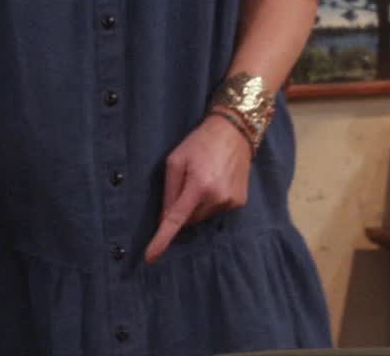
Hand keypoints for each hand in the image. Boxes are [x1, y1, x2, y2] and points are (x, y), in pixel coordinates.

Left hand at [144, 113, 250, 263]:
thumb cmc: (199, 143)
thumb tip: (164, 220)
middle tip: (187, 183)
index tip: (150, 257)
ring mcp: (230, 202)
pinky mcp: (239, 202)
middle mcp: (217, 198)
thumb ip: (169, 192)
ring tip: (204, 179)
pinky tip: (216, 182)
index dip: (162, 239)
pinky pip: (216, 211)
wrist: (234, 132)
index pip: (176, 219)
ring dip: (198, 205)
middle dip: (182, 208)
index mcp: (198, 186)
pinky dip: (211, 202)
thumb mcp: (175, 161)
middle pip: (189, 219)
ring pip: (202, 217)